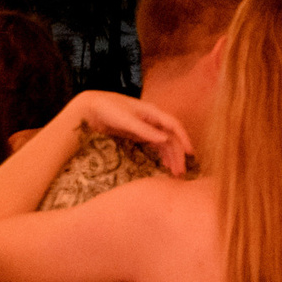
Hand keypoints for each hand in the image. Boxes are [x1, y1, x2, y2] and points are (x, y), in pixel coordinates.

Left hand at [70, 90, 195, 177]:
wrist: (91, 108)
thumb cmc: (109, 109)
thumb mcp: (126, 120)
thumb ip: (145, 130)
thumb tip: (165, 139)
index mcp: (153, 112)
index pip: (174, 125)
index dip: (184, 138)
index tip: (190, 153)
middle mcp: (153, 119)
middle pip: (171, 137)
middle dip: (178, 154)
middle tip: (181, 172)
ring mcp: (146, 127)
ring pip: (165, 143)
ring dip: (171, 157)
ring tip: (175, 173)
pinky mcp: (139, 134)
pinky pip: (156, 145)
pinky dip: (162, 155)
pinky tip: (164, 166)